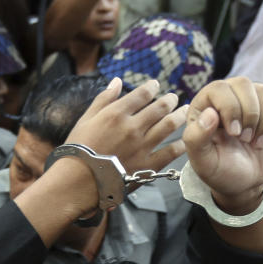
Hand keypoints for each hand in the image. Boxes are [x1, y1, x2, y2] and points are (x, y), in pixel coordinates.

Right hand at [68, 76, 187, 174]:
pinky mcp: (148, 165)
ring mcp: (143, 146)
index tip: (155, 85)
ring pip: (168, 126)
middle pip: (159, 108)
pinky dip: (179, 145)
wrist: (78, 182)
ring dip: (178, 116)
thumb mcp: (85, 120)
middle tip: (174, 98)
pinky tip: (183, 141)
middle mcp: (133, 127)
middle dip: (169, 100)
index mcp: (116, 113)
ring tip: (184, 112)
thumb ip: (103, 99)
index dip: (151, 87)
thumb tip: (117, 81)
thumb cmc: (78, 150)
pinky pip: (170, 152)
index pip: (141, 94)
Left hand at [183, 77, 262, 214]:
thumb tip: (210, 113)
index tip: (234, 134)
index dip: (230, 109)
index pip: (218, 89)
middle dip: (249, 114)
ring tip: (256, 142)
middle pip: (243, 84)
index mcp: (203, 106)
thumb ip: (197, 138)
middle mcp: (225, 97)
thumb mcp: (203, 161)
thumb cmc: (220, 171)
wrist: (245, 183)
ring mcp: (248, 100)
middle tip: (245, 139)